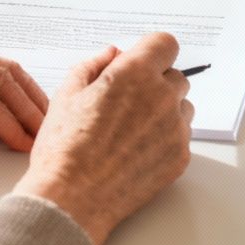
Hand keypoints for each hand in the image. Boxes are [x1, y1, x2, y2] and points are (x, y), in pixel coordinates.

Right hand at [14, 32, 193, 244]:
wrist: (71, 200)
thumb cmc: (63, 148)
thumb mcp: (66, 94)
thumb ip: (93, 65)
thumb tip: (113, 53)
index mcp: (135, 74)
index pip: (165, 44)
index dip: (151, 52)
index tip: (141, 63)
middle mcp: (162, 97)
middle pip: (175, 76)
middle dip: (155, 83)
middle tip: (127, 103)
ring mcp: (175, 129)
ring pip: (181, 107)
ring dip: (164, 111)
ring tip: (130, 131)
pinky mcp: (180, 156)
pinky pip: (181, 136)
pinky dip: (165, 139)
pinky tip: (135, 151)